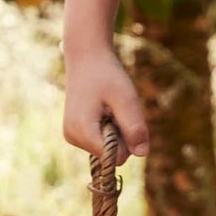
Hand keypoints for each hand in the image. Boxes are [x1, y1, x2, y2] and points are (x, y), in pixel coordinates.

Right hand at [63, 46, 149, 161]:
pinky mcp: (76, 133)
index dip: (127, 141)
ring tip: (109, 107)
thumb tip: (143, 153)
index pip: (114, 157)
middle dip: (122, 135)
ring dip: (117, 131)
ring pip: (108, 149)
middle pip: (112, 156)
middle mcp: (72, 138)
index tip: (122, 116)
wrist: (87, 58)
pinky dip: (110, 129)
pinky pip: (103, 141)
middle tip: (116, 108)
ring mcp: (72, 136)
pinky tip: (105, 110)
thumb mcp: (126, 99)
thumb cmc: (106, 76)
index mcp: (81, 131)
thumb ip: (134, 127)